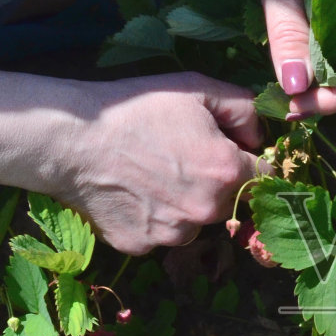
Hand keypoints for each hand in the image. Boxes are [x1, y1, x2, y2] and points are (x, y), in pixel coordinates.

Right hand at [55, 74, 263, 253]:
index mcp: (228, 173)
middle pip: (229, 201)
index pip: (263, 175)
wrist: (71, 138)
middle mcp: (207, 212)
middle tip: (179, 156)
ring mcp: (173, 235)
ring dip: (185, 203)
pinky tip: (132, 192)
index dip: (247, 159)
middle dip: (215, 182)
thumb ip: (244, 109)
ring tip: (152, 174)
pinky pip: (159, 233)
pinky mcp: (142, 246)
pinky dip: (152, 217)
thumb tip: (259, 136)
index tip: (227, 149)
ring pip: (194, 221)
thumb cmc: (135, 108)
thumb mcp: (196, 89)